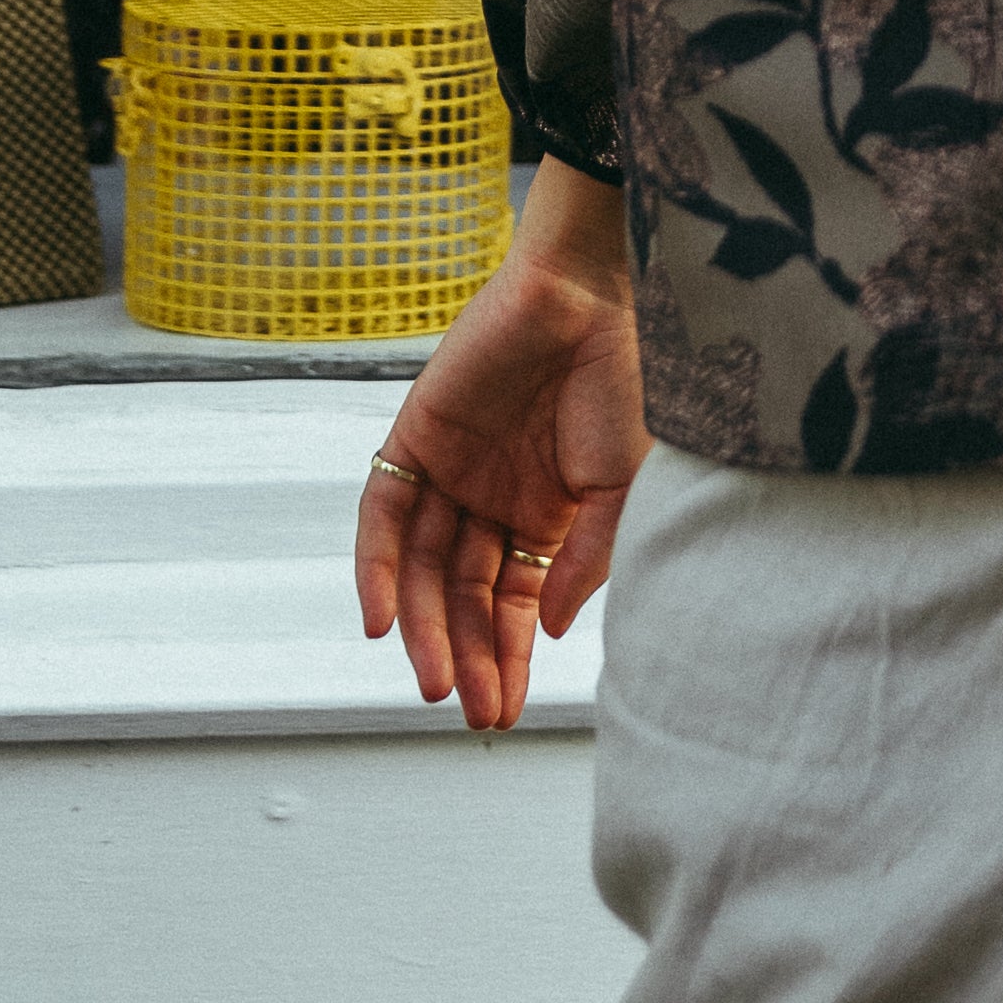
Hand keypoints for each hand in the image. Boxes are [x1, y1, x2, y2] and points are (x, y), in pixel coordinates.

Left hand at [353, 158, 647, 734]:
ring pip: (423, 569)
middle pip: (467, 597)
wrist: (590, 291)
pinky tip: (382, 622)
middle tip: (475, 710)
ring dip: (426, 628)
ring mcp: (452, 472)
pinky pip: (382, 517)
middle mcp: (494, 500)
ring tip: (437, 681)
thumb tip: (557, 629)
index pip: (517, 605)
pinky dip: (375, 570)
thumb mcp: (622, 485)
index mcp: (548, 514)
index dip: (510, 659)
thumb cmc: (626, 374)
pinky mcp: (413, 441)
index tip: (505, 711)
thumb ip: (588, 558)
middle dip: (471, 656)